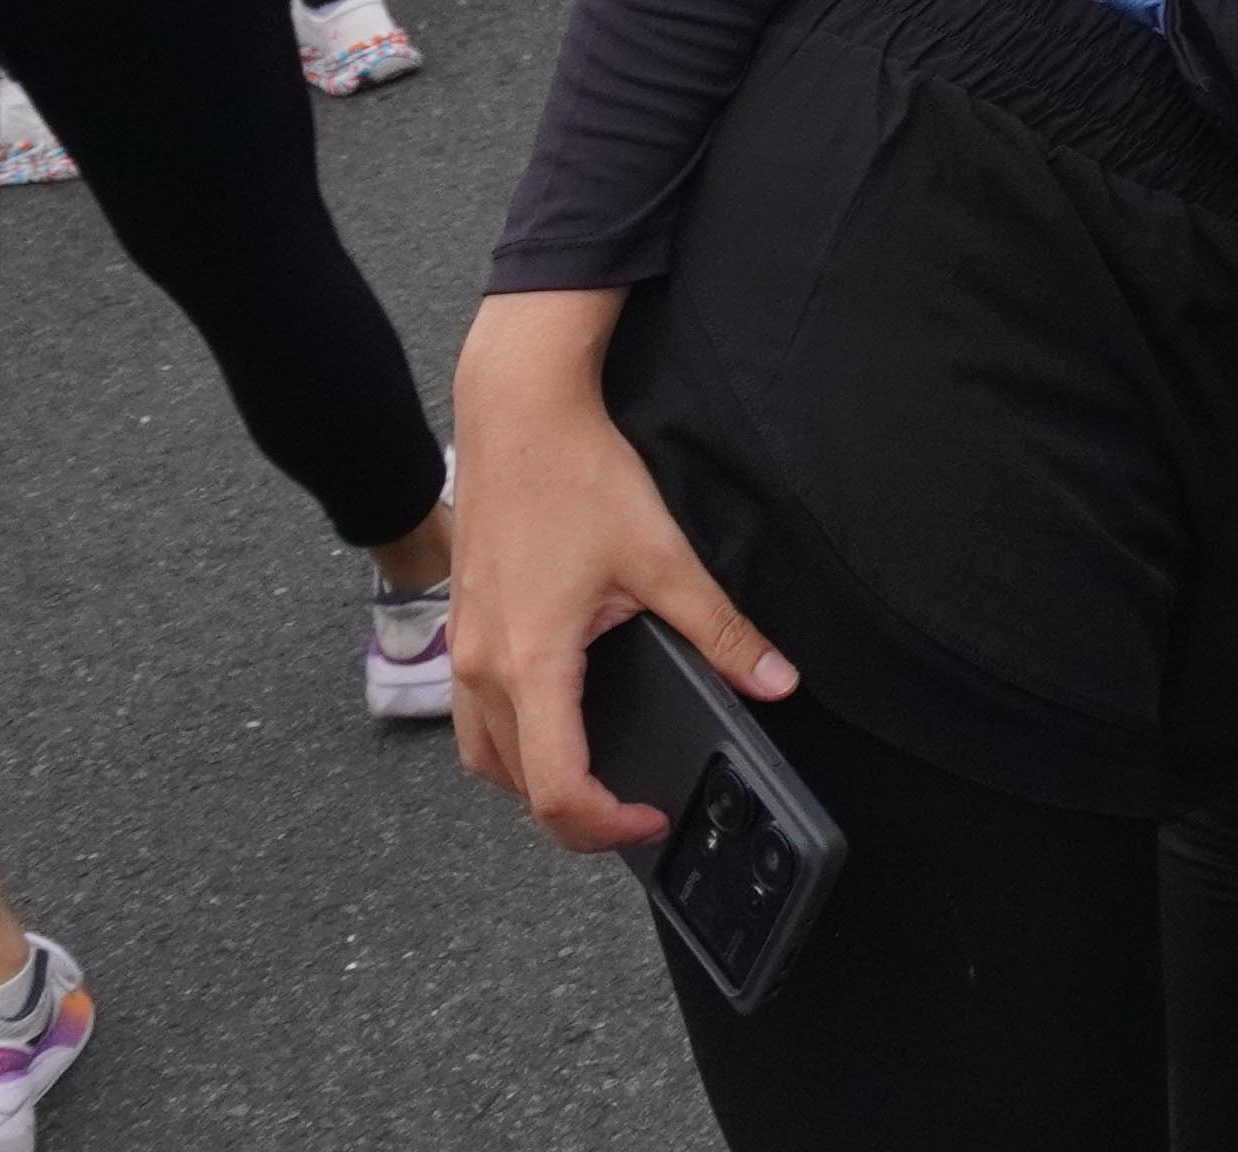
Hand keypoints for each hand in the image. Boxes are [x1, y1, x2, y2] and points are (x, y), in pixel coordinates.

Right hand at [446, 289, 794, 856]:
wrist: (518, 413)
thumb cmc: (578, 474)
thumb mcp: (662, 555)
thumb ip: (720, 628)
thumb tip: (773, 680)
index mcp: (531, 663)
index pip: (558, 789)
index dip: (606, 824)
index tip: (651, 818)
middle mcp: (482, 669)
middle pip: (516, 786)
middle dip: (575, 815)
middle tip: (634, 808)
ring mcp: (464, 650)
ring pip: (485, 758)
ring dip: (535, 784)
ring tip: (597, 779)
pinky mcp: (464, 628)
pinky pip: (473, 718)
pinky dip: (511, 743)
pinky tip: (556, 721)